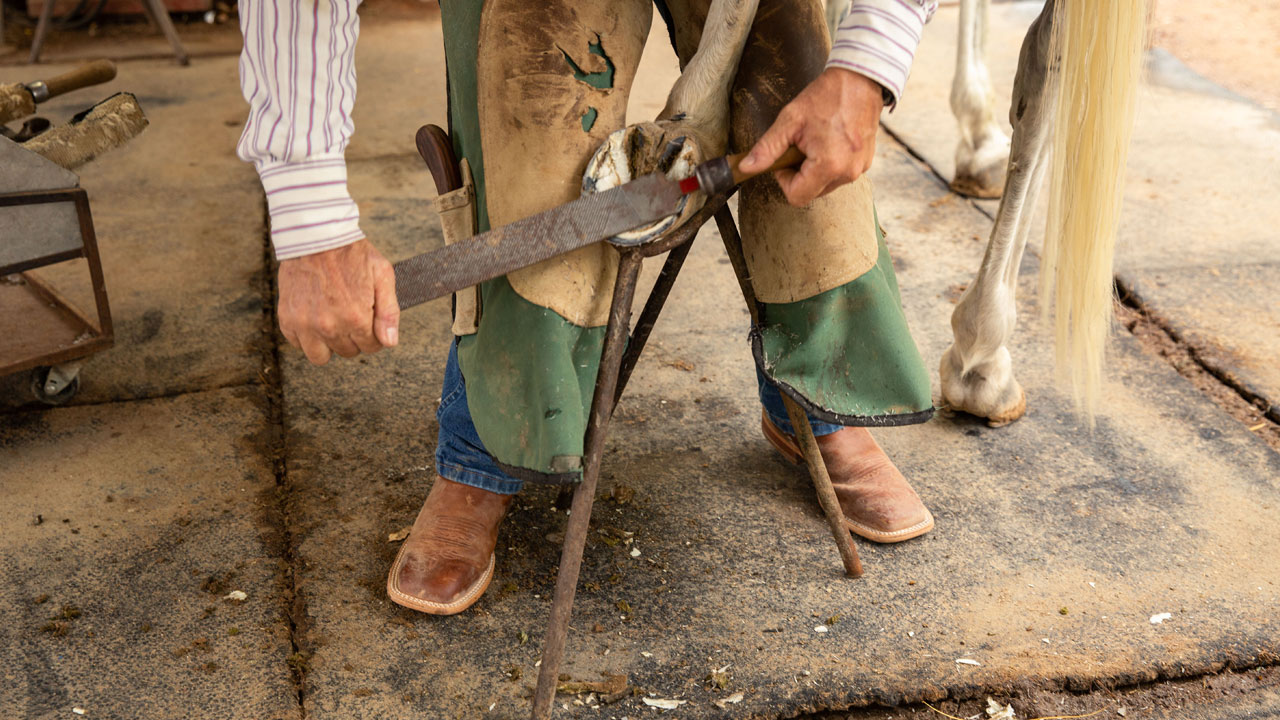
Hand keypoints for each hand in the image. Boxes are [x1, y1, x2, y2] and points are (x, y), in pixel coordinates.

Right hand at [277, 238, 399, 364]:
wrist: (316, 236)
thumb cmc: (352, 254)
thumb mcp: (382, 275)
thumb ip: (389, 312)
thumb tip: (389, 342)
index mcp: (356, 317)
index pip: (372, 347)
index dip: (374, 334)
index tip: (368, 319)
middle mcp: (329, 325)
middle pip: (348, 352)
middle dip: (353, 338)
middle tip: (350, 314)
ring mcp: (305, 324)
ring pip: (320, 357)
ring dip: (329, 344)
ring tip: (332, 322)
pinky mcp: (287, 318)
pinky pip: (298, 344)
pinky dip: (306, 336)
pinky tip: (314, 317)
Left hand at [738, 67, 884, 206]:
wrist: (860, 79)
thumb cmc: (826, 96)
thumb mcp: (790, 121)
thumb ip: (767, 148)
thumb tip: (745, 168)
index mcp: (828, 166)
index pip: (797, 196)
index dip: (784, 180)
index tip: (785, 157)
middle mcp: (847, 173)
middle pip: (811, 193)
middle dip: (799, 174)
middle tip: (800, 145)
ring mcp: (859, 169)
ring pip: (825, 184)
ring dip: (815, 169)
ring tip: (816, 140)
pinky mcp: (865, 162)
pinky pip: (840, 174)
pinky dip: (830, 163)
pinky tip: (830, 140)